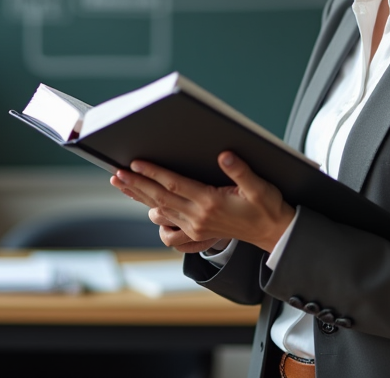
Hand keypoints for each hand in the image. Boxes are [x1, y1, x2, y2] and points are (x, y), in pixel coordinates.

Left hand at [111, 151, 294, 252]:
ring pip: (160, 210)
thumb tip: (224, 155)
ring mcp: (195, 227)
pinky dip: (154, 214)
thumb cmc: (267, 207)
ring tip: (123, 184)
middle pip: (160, 198)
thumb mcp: (259, 186)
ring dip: (140, 197)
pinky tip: (146, 207)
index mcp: (211, 202)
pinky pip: (168, 224)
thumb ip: (240, 171)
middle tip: (117, 174)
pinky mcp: (196, 232)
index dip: (154, 173)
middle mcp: (198, 216)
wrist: (272, 233)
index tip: (135, 163)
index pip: (175, 184)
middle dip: (136, 185)